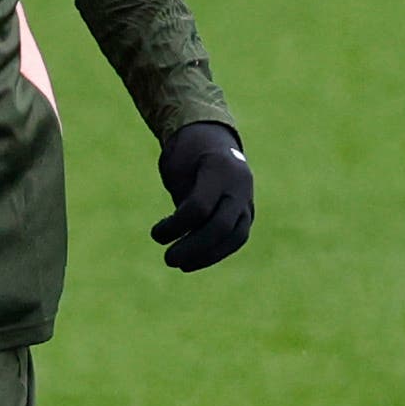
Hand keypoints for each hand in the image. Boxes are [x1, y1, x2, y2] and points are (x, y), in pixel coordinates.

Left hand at [152, 121, 253, 269]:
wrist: (212, 140)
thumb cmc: (187, 154)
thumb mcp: (176, 165)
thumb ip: (181, 195)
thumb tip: (172, 233)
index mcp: (219, 167)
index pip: (200, 206)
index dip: (177, 225)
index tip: (156, 234)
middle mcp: (239, 185)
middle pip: (222, 225)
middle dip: (194, 247)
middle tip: (168, 259)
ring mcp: (247, 199)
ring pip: (235, 236)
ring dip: (208, 255)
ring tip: (182, 265)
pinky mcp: (247, 213)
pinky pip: (237, 238)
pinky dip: (216, 252)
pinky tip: (194, 261)